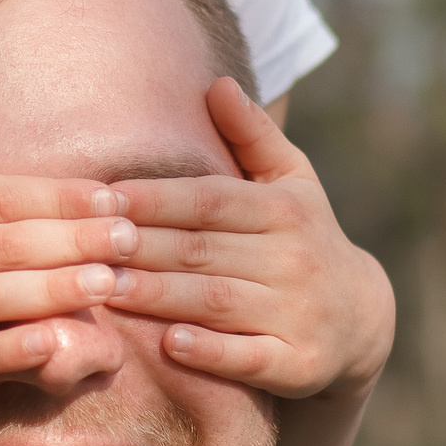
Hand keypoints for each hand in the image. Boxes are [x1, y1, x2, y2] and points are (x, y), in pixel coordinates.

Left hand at [107, 79, 394, 399]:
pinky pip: (249, 357)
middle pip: (203, 250)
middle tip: (84, 245)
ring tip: (103, 288)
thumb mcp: (292, 182)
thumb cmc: (304, 238)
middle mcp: (294, 259)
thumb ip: (252, 135)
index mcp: (283, 210)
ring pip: (217, 301)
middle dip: (140, 246)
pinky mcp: (300, 363)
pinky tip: (170, 343)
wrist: (361, 320)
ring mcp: (298, 313)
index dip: (155, 198)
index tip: (103, 197)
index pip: (210, 200)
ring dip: (158, 295)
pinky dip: (212, 351)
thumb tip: (217, 83)